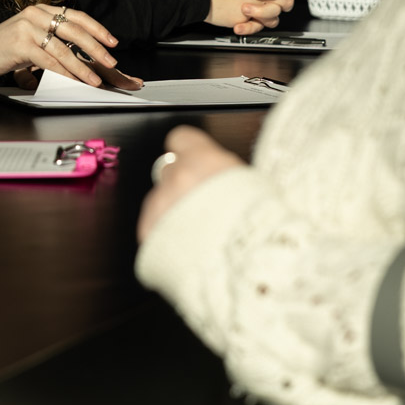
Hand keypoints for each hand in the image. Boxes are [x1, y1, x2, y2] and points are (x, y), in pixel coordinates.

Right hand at [0, 5, 139, 87]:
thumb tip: (82, 51)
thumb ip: (54, 37)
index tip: (112, 41)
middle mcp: (36, 14)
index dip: (97, 29)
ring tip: (94, 79)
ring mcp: (28, 28)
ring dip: (81, 66)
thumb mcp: (33, 34)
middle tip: (111, 62)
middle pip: (74, 30)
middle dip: (95, 48)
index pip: (76, 16)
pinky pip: (48, 60)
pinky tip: (73, 81)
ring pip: (63, 48)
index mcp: (42, 9)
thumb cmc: (8, 46)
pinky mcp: (21, 44)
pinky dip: (64, 72)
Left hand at [137, 125, 245, 241]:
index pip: (182, 139)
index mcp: (205, 160)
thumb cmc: (255, 231)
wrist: (244, 266)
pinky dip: (163, 236)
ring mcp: (161, 203)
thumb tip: (219, 174)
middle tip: (203, 208)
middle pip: (171, 172)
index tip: (191, 161)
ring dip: (173, 213)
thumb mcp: (253, 188)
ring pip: (160, 200)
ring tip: (198, 234)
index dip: (188, 152)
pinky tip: (185, 247)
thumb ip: (226, 174)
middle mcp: (179, 177)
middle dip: (183, 188)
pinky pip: (151, 226)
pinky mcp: (148, 229)